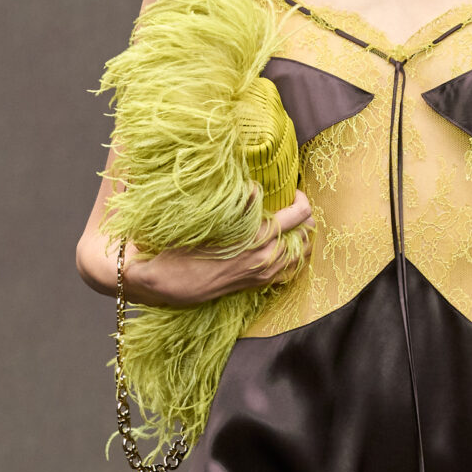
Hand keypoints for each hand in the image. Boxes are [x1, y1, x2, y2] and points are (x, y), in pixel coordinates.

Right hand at [120, 194, 312, 305]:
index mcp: (258, 239)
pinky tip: (282, 246)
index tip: (291, 190)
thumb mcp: (206, 218)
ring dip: (301, 237)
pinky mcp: (255, 284)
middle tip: (292, 204)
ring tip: (290, 224)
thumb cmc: (180, 246)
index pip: (299, 215)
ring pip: (301, 255)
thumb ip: (235, 202)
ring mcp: (262, 275)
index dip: (300, 198)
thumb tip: (254, 186)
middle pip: (307, 235)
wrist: (164, 283)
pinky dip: (292, 257)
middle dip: (304, 217)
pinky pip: (288, 272)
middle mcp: (266, 259)